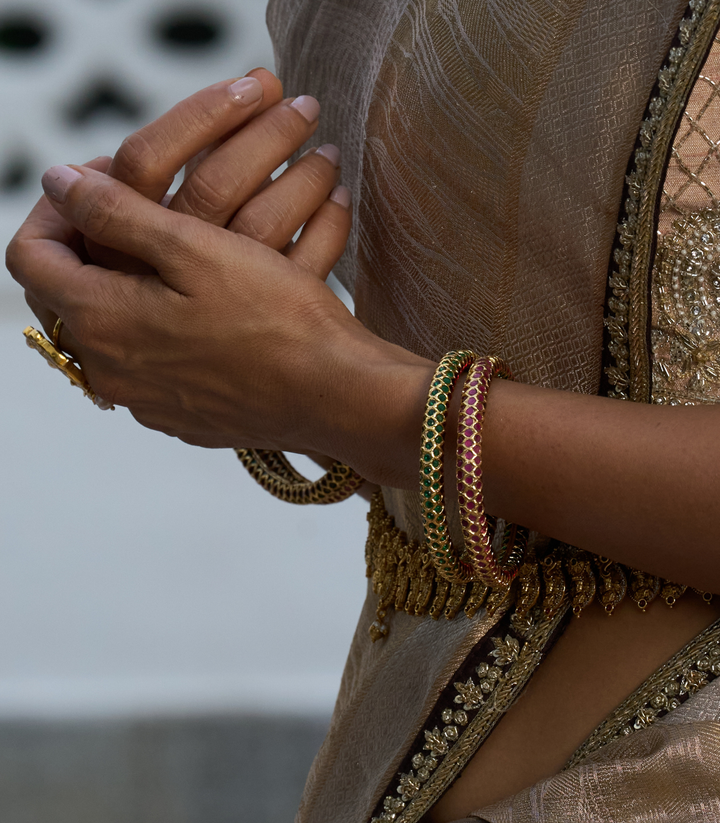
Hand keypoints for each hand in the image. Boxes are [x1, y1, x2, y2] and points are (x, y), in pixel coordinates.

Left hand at [8, 117, 433, 484]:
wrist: (335, 396)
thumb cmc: (276, 320)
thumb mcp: (194, 249)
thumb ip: (115, 212)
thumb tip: (57, 182)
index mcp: (101, 321)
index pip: (30, 257)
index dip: (52, 209)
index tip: (96, 184)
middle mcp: (110, 372)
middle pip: (67, 296)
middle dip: (89, 246)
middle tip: (133, 211)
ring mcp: (146, 402)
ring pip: (111, 331)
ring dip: (128, 286)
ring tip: (176, 255)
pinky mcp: (183, 417)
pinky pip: (150, 365)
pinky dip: (161, 329)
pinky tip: (204, 310)